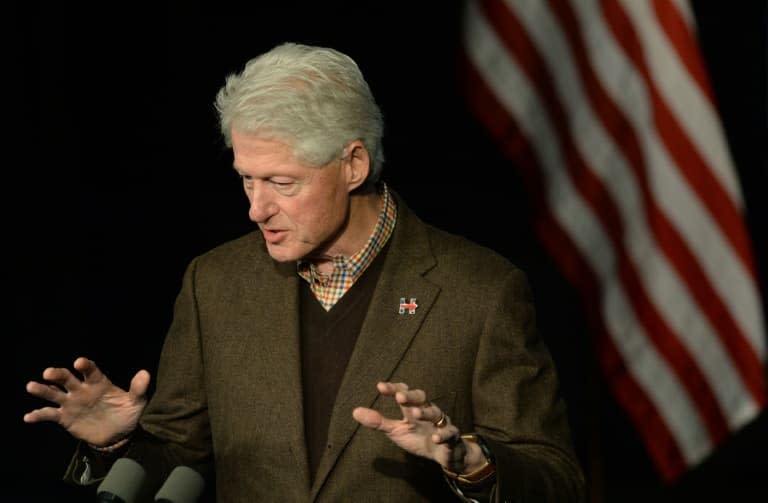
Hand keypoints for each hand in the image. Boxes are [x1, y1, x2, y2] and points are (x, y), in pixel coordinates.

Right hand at [23, 356, 149, 446]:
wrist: (118, 434)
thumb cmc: (127, 413)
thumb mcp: (136, 403)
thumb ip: (138, 389)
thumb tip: (145, 373)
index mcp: (99, 383)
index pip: (90, 371)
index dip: (85, 366)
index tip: (78, 362)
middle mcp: (82, 390)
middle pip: (67, 379)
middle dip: (58, 375)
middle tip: (48, 373)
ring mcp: (72, 403)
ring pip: (54, 394)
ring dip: (42, 390)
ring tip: (31, 386)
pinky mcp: (65, 418)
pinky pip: (49, 415)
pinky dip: (38, 415)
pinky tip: (28, 417)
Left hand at [352, 381, 474, 471]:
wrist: (445, 454)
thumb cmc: (419, 437)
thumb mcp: (396, 430)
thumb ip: (378, 422)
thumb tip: (354, 412)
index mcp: (413, 408)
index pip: (403, 393)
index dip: (393, 389)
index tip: (380, 386)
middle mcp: (427, 411)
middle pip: (421, 398)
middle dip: (411, 396)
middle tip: (399, 396)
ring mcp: (440, 423)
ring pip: (436, 413)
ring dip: (426, 412)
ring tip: (416, 413)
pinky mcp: (451, 437)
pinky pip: (449, 433)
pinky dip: (442, 434)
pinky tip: (435, 437)